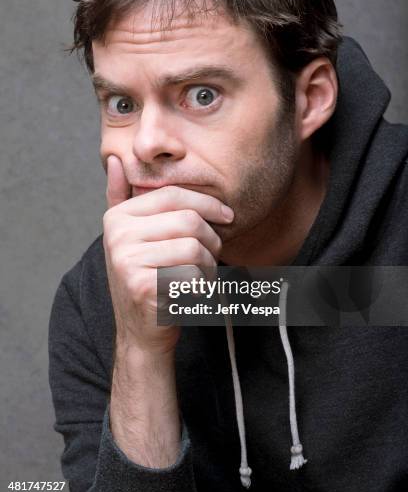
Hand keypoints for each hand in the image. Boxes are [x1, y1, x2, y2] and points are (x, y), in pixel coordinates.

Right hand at [103, 155, 233, 355]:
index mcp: (117, 217)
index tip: (227, 215)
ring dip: (209, 264)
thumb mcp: (129, 237)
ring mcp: (127, 261)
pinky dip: (202, 285)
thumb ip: (121, 198)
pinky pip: (193, 274)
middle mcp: (117, 236)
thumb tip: (116, 160)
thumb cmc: (145, 278)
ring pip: (195, 248)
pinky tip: (193, 292)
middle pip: (189, 220)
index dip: (207, 203)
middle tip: (213, 255)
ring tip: (201, 276)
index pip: (174, 196)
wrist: (140, 332)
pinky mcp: (143, 286)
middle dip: (212, 239)